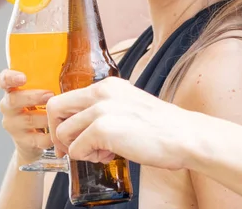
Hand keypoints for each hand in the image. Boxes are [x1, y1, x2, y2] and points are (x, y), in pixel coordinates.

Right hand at [0, 69, 54, 162]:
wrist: (32, 141)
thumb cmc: (40, 109)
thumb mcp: (39, 93)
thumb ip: (48, 81)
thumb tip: (76, 63)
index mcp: (11, 91)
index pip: (4, 80)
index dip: (10, 78)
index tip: (23, 77)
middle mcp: (8, 107)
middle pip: (14, 99)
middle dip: (33, 97)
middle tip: (50, 95)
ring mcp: (13, 125)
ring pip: (28, 119)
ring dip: (46, 117)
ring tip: (59, 114)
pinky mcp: (23, 141)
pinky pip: (38, 139)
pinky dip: (51, 136)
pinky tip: (60, 133)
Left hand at [46, 77, 195, 169]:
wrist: (186, 137)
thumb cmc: (162, 128)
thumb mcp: (128, 107)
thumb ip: (104, 111)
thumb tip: (81, 129)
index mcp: (106, 86)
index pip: (66, 98)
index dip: (61, 120)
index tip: (68, 137)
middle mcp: (100, 92)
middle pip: (54, 109)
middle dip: (57, 133)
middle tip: (68, 149)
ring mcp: (101, 109)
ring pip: (64, 132)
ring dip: (77, 148)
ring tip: (100, 153)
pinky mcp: (103, 128)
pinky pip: (77, 149)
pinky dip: (87, 157)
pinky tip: (108, 156)